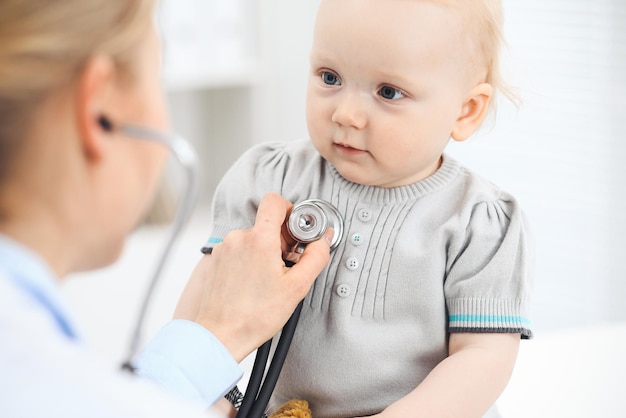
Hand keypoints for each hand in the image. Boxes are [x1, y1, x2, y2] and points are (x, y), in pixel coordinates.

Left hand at [174, 192, 332, 361]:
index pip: (274, 201)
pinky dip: (249, 259)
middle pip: (266, 223)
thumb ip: (316, 257)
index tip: (296, 229)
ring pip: (253, 237)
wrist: (221, 335)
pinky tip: (254, 281)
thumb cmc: (254, 315)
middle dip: (280, 239)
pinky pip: (239, 248)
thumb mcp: (296, 287)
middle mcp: (238, 238)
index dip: (290, 210)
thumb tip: (324, 239)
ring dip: (264, 250)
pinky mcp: (217, 259)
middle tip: (287, 264)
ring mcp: (224, 248)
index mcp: (259, 239)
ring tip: (268, 278)